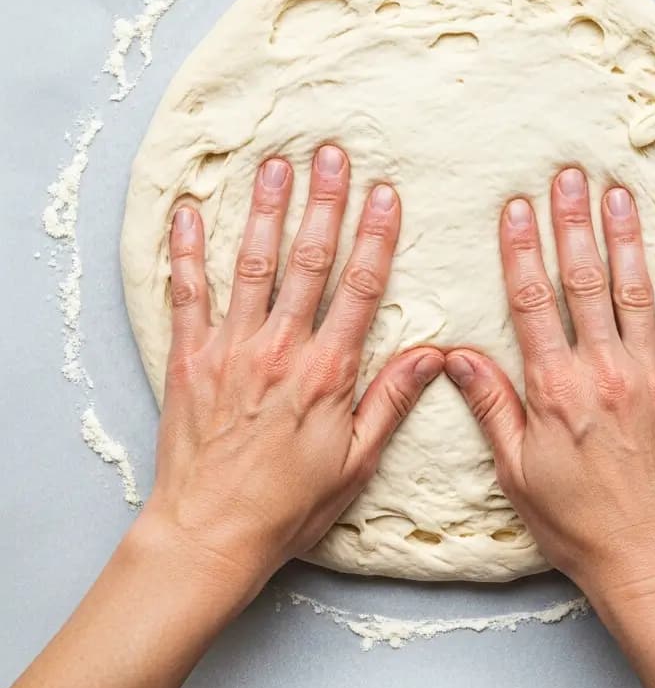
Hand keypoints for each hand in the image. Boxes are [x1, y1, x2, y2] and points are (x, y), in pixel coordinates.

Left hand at [136, 146, 442, 601]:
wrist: (210, 534)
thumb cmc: (288, 506)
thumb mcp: (357, 462)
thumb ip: (391, 401)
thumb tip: (434, 355)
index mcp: (327, 372)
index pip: (361, 287)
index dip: (376, 235)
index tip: (386, 192)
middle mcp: (280, 349)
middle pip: (308, 260)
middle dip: (323, 202)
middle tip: (330, 153)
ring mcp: (231, 348)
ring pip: (251, 263)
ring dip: (264, 209)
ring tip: (275, 164)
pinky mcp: (189, 357)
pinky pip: (187, 293)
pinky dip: (186, 250)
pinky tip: (186, 212)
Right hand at [445, 169, 654, 631]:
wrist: (651, 560)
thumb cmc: (577, 523)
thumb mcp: (517, 471)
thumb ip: (491, 406)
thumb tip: (453, 356)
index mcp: (556, 388)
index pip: (533, 302)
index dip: (522, 250)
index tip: (516, 207)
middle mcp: (605, 371)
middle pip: (585, 281)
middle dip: (574, 223)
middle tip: (569, 175)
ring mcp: (653, 376)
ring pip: (636, 291)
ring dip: (625, 237)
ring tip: (617, 192)